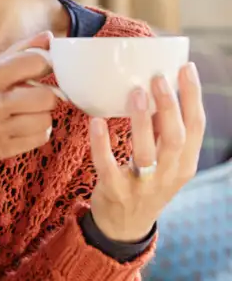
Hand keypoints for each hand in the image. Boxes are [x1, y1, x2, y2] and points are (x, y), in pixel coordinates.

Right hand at [0, 31, 58, 161]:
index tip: (39, 66)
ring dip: (40, 113)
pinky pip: (41, 137)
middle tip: (34, 93)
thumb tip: (49, 37)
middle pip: (47, 97)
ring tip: (25, 110)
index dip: (44, 62)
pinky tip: (22, 124)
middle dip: (45, 93)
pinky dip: (37, 130)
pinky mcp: (2, 149)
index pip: (34, 63)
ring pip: (46, 119)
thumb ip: (17, 52)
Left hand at [89, 63, 205, 242]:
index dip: (193, 96)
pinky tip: (96, 121)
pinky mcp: (115, 190)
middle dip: (169, 106)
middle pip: (176, 137)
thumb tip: (157, 86)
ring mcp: (143, 185)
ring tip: (134, 93)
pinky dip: (102, 144)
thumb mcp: (164, 159)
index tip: (186, 67)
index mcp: (185, 161)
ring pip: (146, 152)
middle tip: (158, 77)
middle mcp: (169, 173)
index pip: (197, 126)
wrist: (125, 225)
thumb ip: (162, 129)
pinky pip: (107, 165)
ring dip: (141, 121)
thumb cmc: (146, 181)